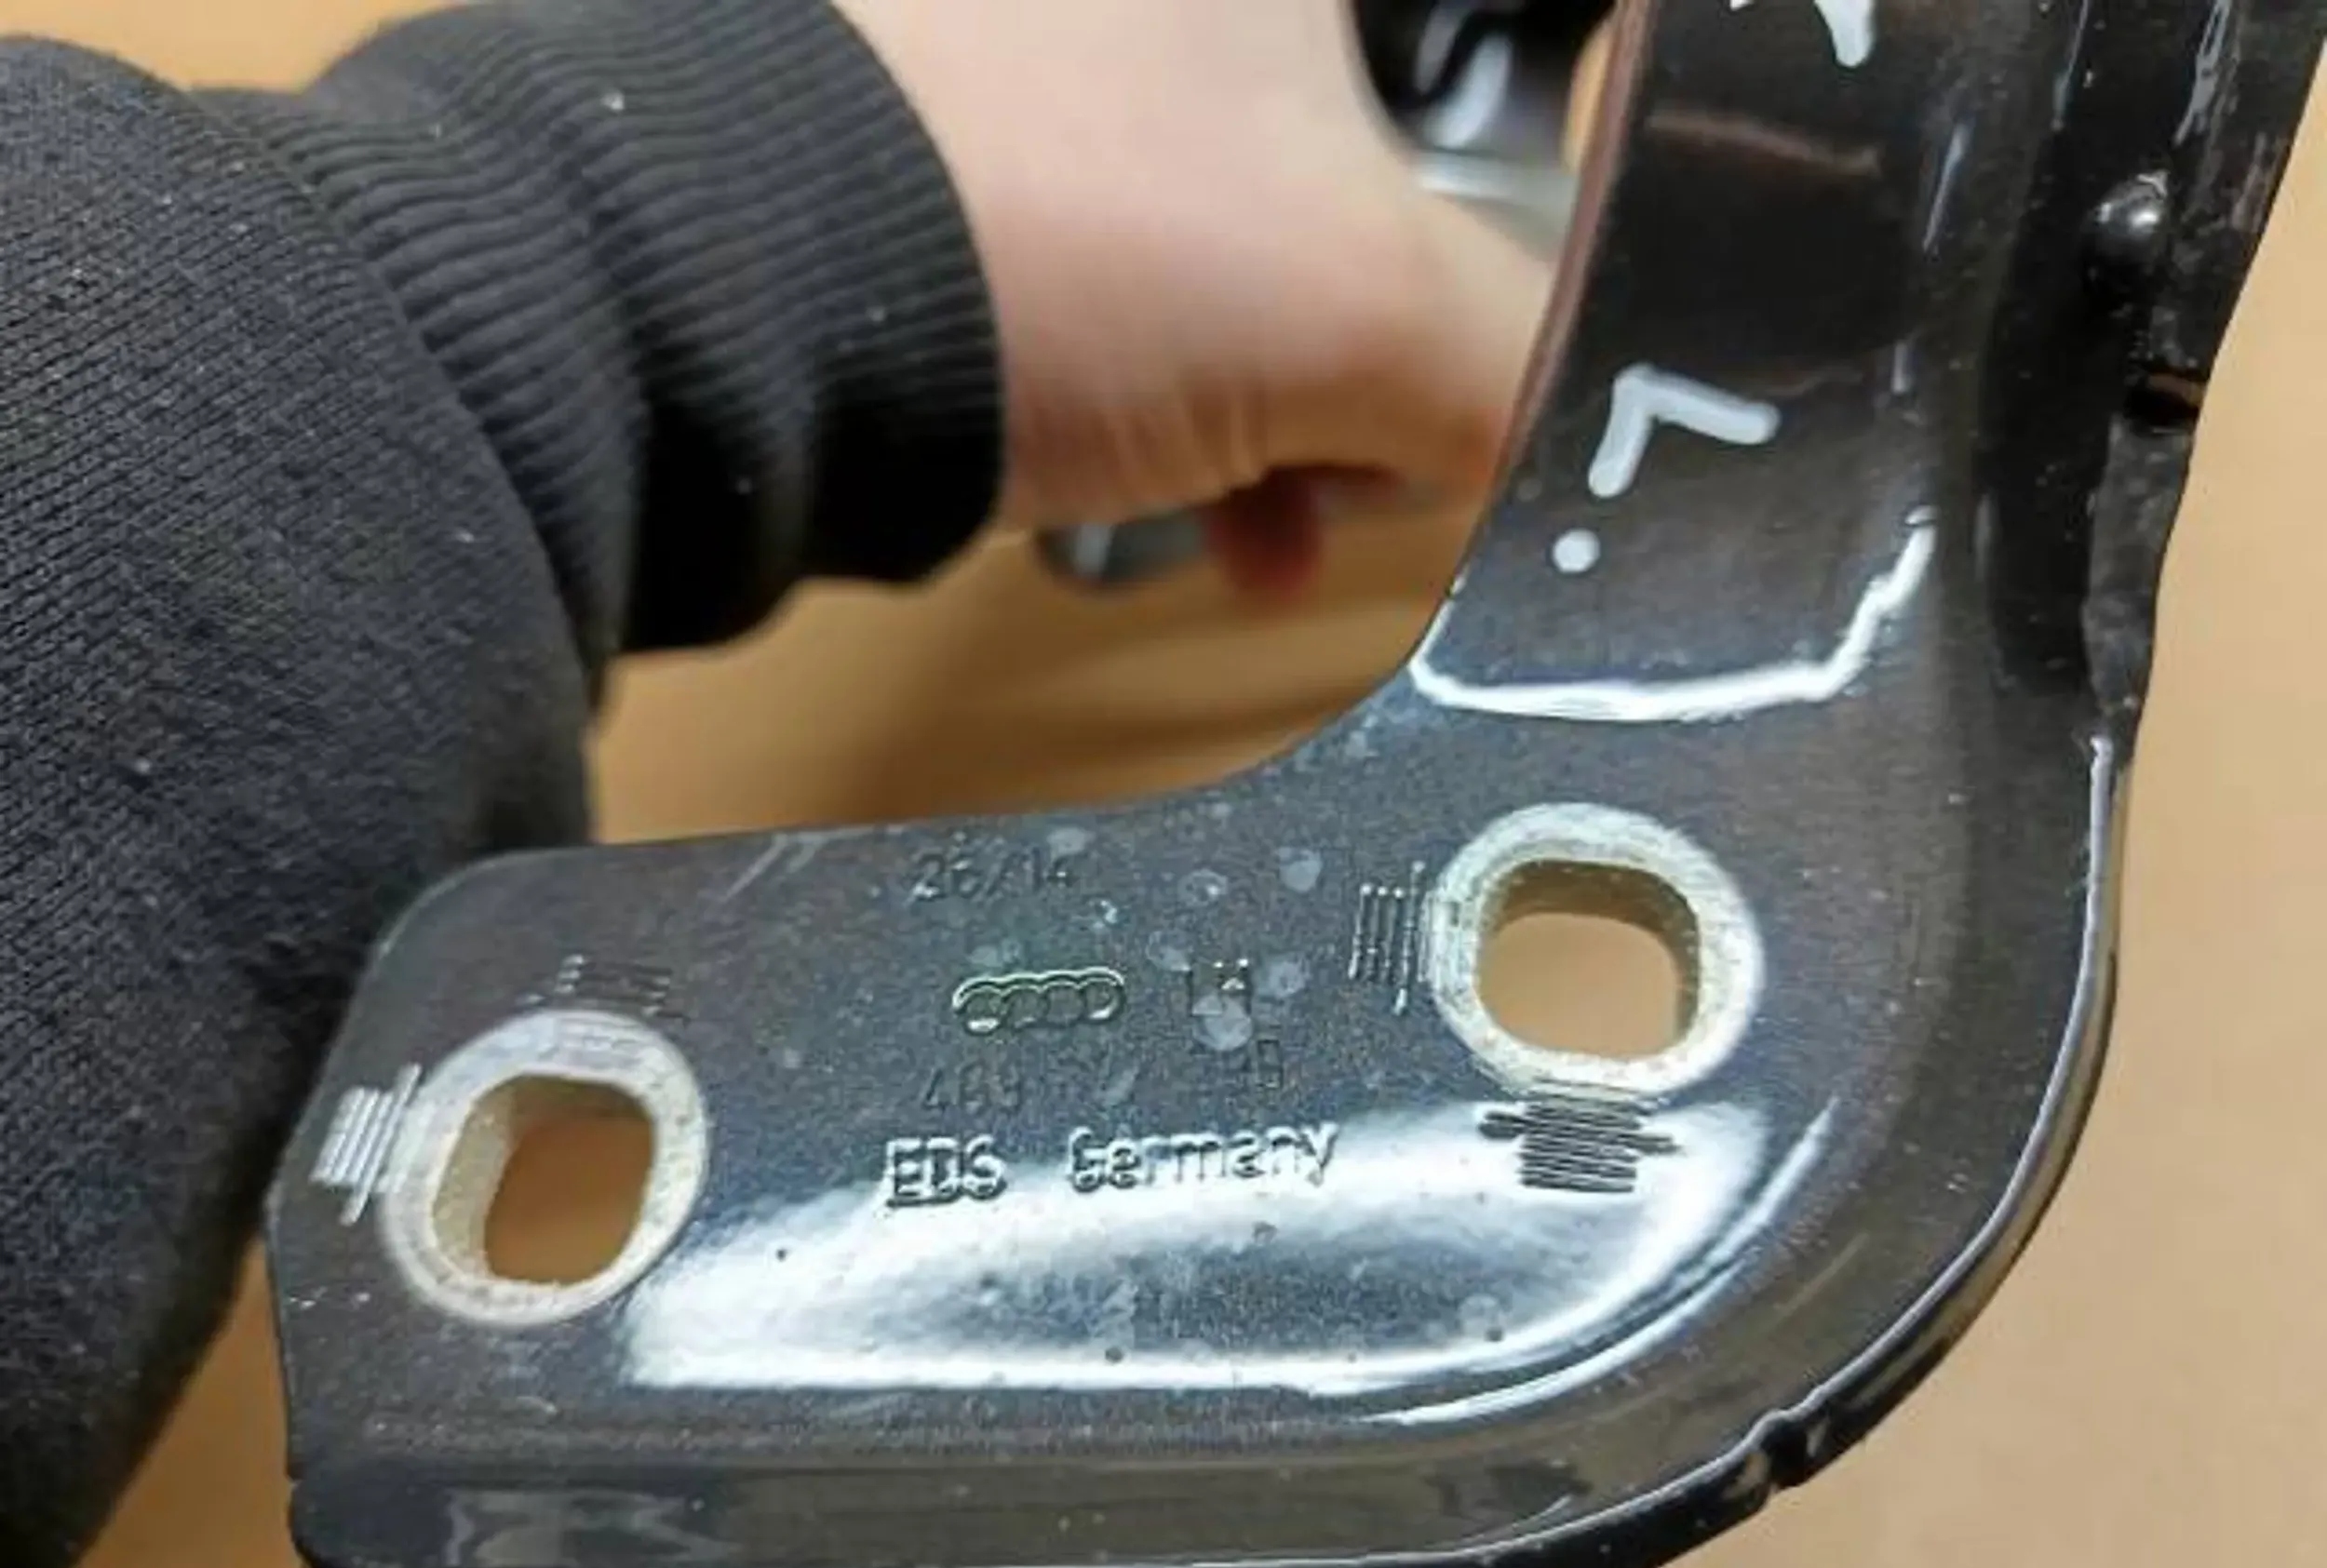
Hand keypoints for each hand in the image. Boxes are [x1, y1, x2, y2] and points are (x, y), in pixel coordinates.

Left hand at [835, 0, 1551, 590]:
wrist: (722, 306)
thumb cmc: (1070, 241)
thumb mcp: (1356, 314)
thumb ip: (1508, 360)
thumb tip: (1562, 423)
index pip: (1438, 87)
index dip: (1468, 244)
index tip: (1463, 372)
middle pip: (1326, 169)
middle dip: (1361, 355)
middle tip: (1366, 474)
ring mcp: (1000, 54)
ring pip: (1200, 240)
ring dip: (1260, 407)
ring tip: (1269, 533)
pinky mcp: (896, 159)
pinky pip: (1078, 278)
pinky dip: (1139, 396)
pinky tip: (1168, 516)